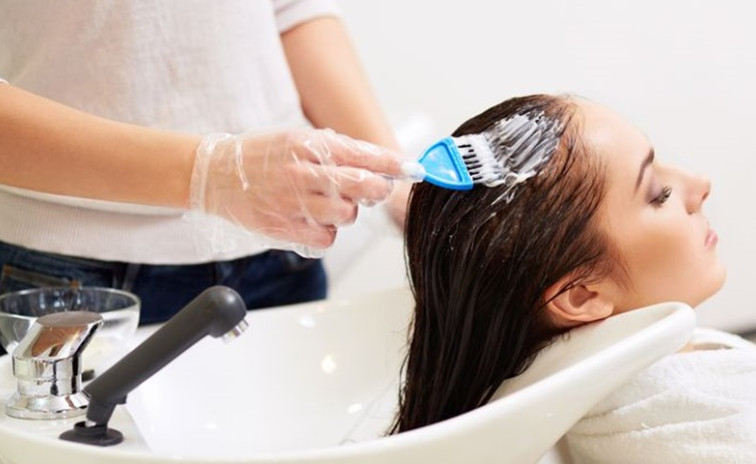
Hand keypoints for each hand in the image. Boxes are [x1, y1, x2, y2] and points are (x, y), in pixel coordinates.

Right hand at [190, 128, 422, 254]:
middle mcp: (301, 173)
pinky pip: (326, 238)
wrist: (215, 175)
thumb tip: (379, 163)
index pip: (362, 155)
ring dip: (345, 211)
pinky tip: (311, 219)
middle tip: (374, 189)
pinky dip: (326, 232)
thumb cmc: (262, 157)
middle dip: (376, 189)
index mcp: (307, 145)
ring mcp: (292, 203)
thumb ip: (338, 150)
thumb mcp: (297, 138)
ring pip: (346, 215)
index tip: (414, 170)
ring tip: (325, 202)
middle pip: (361, 187)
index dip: (393, 165)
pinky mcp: (283, 229)